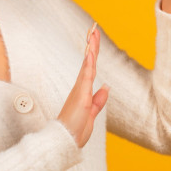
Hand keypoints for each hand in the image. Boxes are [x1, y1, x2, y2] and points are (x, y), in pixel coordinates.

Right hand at [57, 27, 109, 146]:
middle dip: (91, 44)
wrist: (65, 142)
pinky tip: (90, 52)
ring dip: (91, 48)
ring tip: (93, 32)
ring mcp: (80, 90)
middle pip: (88, 61)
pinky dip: (88, 63)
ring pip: (87, 64)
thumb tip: (106, 88)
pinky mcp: (80, 95)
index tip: (94, 38)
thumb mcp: (91, 113)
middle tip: (93, 28)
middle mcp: (80, 87)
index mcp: (83, 90)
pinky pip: (86, 75)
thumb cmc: (74, 130)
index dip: (93, 53)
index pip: (90, 67)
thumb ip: (98, 100)